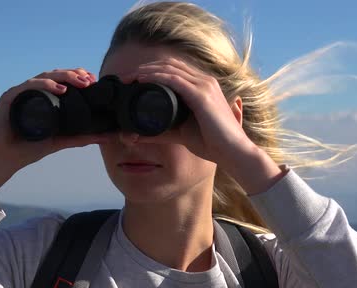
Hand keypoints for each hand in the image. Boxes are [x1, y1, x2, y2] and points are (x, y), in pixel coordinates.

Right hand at [0, 68, 114, 195]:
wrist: (2, 159)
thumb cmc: (27, 149)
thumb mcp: (61, 141)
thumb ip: (82, 138)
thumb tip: (108, 136)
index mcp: (42, 98)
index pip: (62, 81)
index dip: (77, 76)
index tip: (93, 81)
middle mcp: (32, 92)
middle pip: (55, 75)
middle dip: (74, 74)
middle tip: (89, 81)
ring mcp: (20, 93)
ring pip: (44, 77)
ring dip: (63, 76)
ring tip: (79, 82)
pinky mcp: (9, 98)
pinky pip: (28, 86)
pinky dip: (45, 85)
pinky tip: (59, 89)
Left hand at [121, 58, 283, 193]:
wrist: (233, 153)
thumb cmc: (212, 143)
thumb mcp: (181, 133)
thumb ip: (161, 131)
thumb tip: (137, 134)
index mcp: (202, 87)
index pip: (172, 71)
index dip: (150, 71)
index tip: (131, 80)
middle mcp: (204, 81)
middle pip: (168, 66)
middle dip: (143, 69)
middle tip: (123, 77)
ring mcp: (204, 86)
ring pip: (169, 69)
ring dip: (145, 71)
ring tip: (128, 77)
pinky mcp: (202, 95)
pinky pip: (174, 80)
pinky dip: (156, 78)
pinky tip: (142, 80)